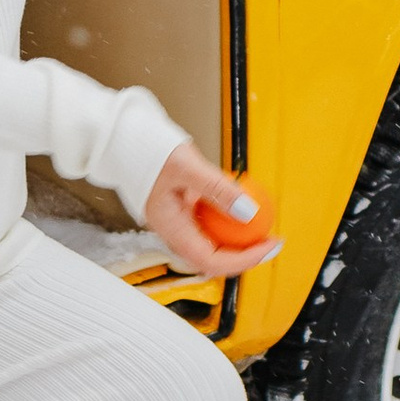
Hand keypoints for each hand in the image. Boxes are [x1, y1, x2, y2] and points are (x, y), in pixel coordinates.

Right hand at [144, 139, 278, 274]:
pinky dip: (230, 221)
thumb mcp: (188, 166)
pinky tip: (243, 206)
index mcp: (171, 229)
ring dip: (240, 241)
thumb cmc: (148, 151)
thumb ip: (219, 189)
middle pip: (214, 259)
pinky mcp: (184, 212)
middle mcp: (175, 232)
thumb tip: (249, 212)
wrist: (127, 139)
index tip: (268, 246)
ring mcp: (179, 224)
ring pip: (214, 245)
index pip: (211, 261)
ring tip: (263, 226)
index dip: (244, 260)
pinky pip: (211, 225)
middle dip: (246, 255)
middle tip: (271, 240)